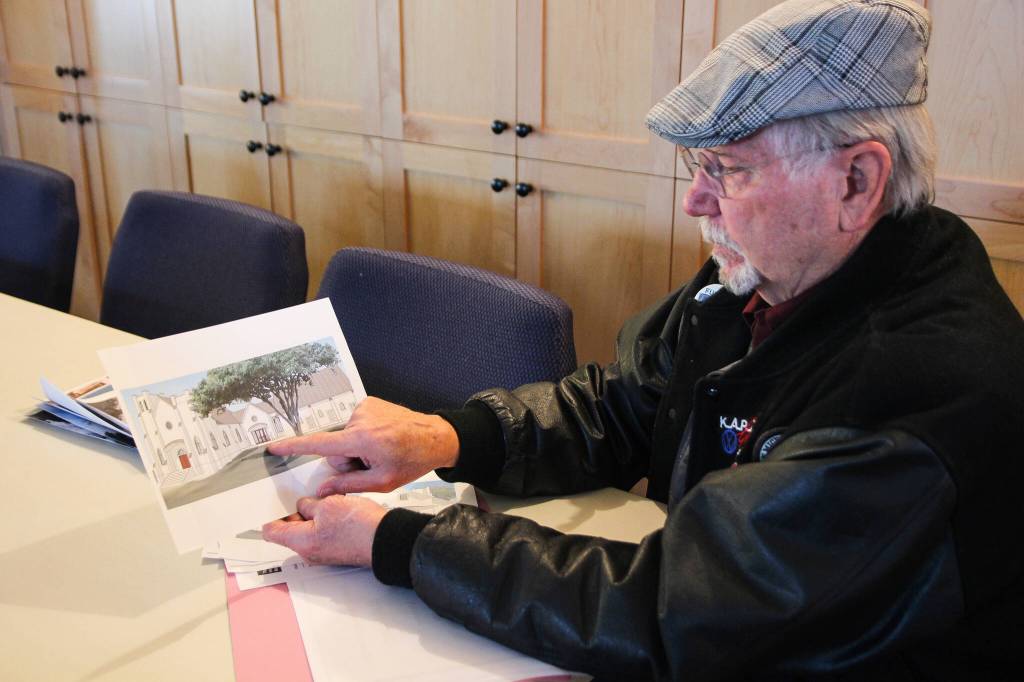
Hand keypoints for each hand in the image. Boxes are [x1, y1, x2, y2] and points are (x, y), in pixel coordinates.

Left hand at [262, 494, 386, 565]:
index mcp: (301, 541)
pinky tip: (337, 508)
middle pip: (290, 530)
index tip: (268, 505)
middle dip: (294, 512)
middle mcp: (310, 551)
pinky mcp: (338, 548)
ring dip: (313, 515)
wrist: (386, 539)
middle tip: (301, 496)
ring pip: (308, 530)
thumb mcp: (328, 505)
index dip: (269, 516)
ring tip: (324, 500)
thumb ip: (309, 504)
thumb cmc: (359, 527)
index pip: (271, 532)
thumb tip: (305, 505)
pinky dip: (326, 520)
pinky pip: (324, 533)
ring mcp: (324, 552)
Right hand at [266, 397, 459, 493]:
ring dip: (359, 448)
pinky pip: (355, 425)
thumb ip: (347, 486)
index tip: (273, 447)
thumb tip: (322, 490)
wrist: (436, 437)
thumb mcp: (381, 482)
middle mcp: (359, 420)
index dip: (293, 447)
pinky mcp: (369, 403)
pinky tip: (384, 439)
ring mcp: (364, 409)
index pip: (319, 445)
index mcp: (360, 440)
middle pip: (335, 449)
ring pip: (346, 438)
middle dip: (349, 460)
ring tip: (383, 451)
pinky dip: (365, 435)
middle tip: (374, 464)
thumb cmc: (412, 461)